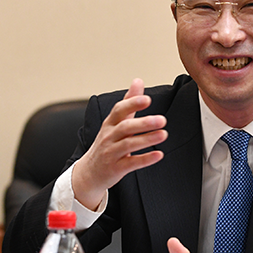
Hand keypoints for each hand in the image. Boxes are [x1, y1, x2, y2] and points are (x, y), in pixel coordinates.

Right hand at [72, 79, 167, 209]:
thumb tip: (138, 81)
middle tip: (162, 120)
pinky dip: (145, 159)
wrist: (89, 172)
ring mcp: (111, 153)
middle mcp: (109, 137)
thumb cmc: (107, 144)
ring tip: (163, 134)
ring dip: (146, 139)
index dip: (132, 104)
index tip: (147, 99)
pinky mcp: (116, 168)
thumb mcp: (115, 122)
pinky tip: (159, 155)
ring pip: (128, 145)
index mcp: (110, 123)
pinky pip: (131, 163)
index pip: (119, 110)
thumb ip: (129, 102)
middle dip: (143, 123)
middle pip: (125, 127)